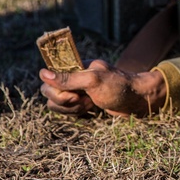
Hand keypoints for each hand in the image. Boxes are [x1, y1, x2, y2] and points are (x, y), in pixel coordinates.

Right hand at [39, 59, 167, 116]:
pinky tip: (91, 108)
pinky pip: (66, 111)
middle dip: (65, 101)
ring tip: (90, 104)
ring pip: (56, 104)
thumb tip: (42, 73)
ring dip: (72, 109)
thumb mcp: (93, 81)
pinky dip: (77, 113)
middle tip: (83, 100)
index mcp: (73, 66)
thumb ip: (67, 78)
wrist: (137, 99)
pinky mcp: (79, 102)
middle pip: (49, 93)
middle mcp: (71, 77)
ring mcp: (75, 90)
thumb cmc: (118, 86)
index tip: (75, 94)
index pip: (48, 78)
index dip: (57, 89)